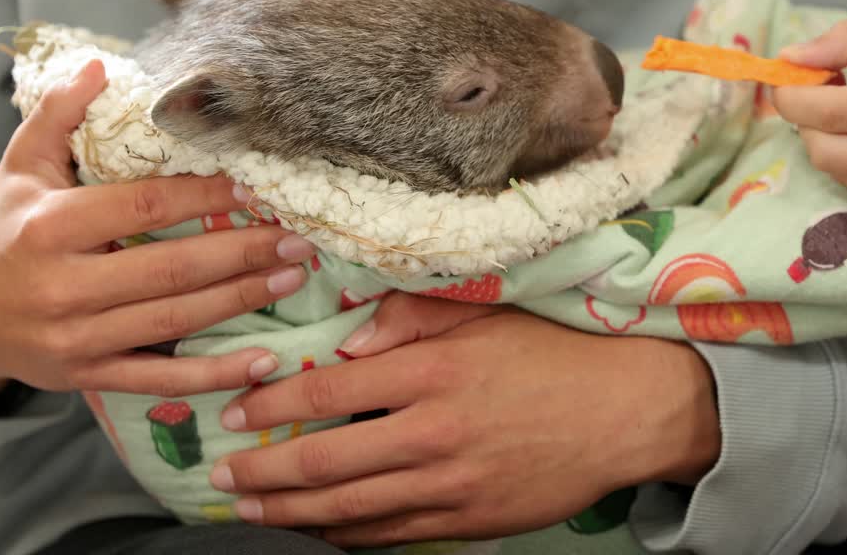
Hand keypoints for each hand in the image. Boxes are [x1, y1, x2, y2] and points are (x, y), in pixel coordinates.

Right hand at [0, 60, 314, 410]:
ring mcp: (76, 338)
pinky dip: (214, 376)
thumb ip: (58, 116)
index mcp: (50, 228)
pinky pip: (161, 380)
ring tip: (292, 277)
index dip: (204, 194)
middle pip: (171, 268)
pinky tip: (262, 361)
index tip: (254, 185)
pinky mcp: (88, 376)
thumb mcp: (20, 168)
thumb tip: (100, 68)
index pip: (144, 206)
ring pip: (175, 320)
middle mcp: (63, 286)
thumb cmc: (1, 230)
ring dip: (241, 300)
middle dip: (242, 252)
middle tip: (296, 238)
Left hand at [209, 301, 719, 547]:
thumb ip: (412, 315)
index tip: (236, 409)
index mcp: (432, 372)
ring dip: (288, 511)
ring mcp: (449, 485)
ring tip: (248, 509)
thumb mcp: (486, 313)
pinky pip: (389, 535)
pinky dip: (343, 535)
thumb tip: (349, 336)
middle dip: (259, 471)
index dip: (269, 402)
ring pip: (347, 508)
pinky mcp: (466, 521)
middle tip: (220, 476)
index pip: (325, 390)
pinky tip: (316, 528)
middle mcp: (432, 433)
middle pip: (322, 460)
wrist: (625, 412)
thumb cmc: (552, 355)